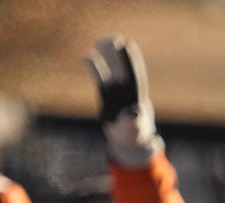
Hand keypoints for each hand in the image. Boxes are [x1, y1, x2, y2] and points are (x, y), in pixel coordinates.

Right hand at [85, 36, 157, 164]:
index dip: (131, 61)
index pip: (135, 75)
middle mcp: (127, 91)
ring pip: (111, 70)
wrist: (129, 141)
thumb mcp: (133, 130)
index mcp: (136, 96)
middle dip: (119, 55)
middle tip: (114, 39)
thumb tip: (133, 112)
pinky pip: (100, 78)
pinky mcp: (106, 96)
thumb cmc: (134, 136)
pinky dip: (95, 68)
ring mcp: (116, 92)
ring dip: (107, 57)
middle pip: (123, 69)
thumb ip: (133, 122)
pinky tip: (88, 56)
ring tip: (101, 41)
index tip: (128, 45)